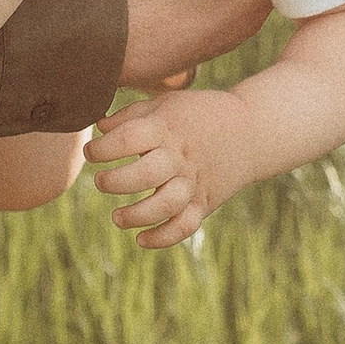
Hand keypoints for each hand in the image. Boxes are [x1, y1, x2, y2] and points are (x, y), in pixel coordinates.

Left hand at [86, 88, 244, 246]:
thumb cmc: (199, 114)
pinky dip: (163, 238)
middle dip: (115, 182)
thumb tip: (98, 128)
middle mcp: (181, 156)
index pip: (129, 138)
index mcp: (167, 128)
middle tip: (102, 182)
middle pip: (145, 174)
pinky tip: (141, 239)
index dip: (103, 148)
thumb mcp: (166, 103)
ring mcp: (194, 182)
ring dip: (136, 216)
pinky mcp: (205, 202)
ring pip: (165, 205)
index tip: (92, 153)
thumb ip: (130, 115)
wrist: (251, 130)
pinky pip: (185, 226)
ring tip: (117, 217)